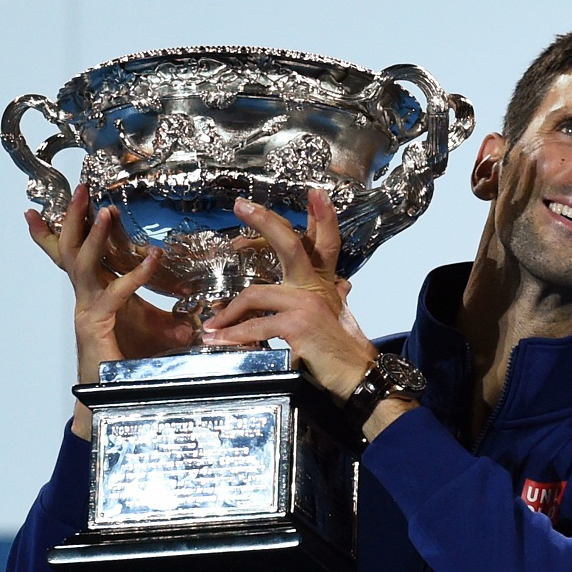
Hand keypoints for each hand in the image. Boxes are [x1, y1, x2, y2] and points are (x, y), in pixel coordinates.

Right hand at [27, 185, 192, 437]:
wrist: (112, 402)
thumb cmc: (130, 369)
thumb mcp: (158, 337)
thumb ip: (174, 323)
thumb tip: (197, 316)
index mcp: (94, 294)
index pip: (75, 255)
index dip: (65, 231)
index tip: (64, 205)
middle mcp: (85, 298)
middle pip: (71, 248)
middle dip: (73, 216)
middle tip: (81, 187)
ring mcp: (87, 310)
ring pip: (81, 263)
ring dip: (91, 234)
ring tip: (105, 208)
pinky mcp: (95, 325)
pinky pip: (115, 293)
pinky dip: (136, 275)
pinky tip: (154, 258)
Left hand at [201, 190, 376, 403]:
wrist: (359, 379)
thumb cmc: (347, 353)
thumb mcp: (342, 317)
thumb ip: (336, 297)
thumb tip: (343, 284)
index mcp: (323, 284)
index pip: (326, 243)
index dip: (323, 217)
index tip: (316, 193)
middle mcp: (315, 288)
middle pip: (289, 244)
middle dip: (264, 220)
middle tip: (242, 205)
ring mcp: (306, 305)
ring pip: (255, 295)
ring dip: (227, 314)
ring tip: (211, 326)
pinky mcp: (297, 326)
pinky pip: (255, 327)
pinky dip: (234, 336)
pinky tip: (219, 341)